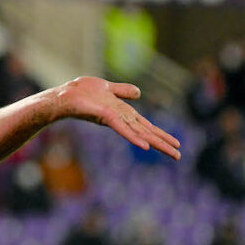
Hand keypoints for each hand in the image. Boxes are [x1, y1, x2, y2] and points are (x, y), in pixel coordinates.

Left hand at [52, 76, 180, 159]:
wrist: (65, 95)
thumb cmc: (82, 92)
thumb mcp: (107, 87)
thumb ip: (123, 90)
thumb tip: (139, 93)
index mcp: (123, 113)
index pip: (146, 126)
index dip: (161, 134)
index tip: (176, 144)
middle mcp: (121, 118)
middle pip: (146, 132)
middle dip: (163, 143)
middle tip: (179, 157)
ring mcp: (114, 119)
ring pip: (139, 133)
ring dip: (155, 143)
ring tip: (172, 154)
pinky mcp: (106, 117)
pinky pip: (122, 128)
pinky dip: (134, 137)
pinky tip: (145, 146)